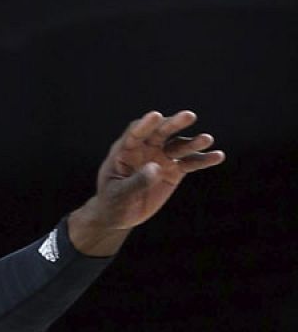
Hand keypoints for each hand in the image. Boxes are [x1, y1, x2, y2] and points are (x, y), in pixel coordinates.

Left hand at [68, 110, 224, 253]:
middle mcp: (145, 150)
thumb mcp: (120, 194)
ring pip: (178, 146)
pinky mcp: (174, 170)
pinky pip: (190, 163)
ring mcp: (161, 158)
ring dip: (193, 142)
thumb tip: (156, 167)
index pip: (135, 134)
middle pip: (160, 133)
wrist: (121, 215)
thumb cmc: (113, 202)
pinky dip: (203, 160)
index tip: (155, 116)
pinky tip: (217, 156)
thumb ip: (136, 181)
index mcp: (125, 151)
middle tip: (189, 116)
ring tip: (207, 139)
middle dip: (174, 124)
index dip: (145, 125)